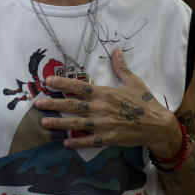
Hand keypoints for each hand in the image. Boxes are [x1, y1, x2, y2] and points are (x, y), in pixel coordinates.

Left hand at [34, 49, 181, 156]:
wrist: (157, 125)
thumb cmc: (145, 102)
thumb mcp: (133, 81)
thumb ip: (121, 67)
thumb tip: (117, 50)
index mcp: (105, 93)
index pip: (79, 87)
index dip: (63, 83)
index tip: (48, 81)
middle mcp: (100, 109)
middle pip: (72, 106)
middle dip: (53, 104)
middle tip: (37, 103)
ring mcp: (103, 125)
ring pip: (76, 124)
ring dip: (58, 124)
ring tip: (43, 123)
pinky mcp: (108, 139)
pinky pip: (88, 142)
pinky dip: (76, 143)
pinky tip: (64, 143)